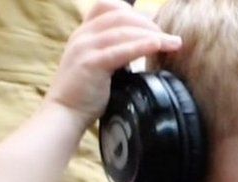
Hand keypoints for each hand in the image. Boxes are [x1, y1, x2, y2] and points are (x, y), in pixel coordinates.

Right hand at [46, 0, 180, 128]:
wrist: (63, 114)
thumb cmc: (84, 95)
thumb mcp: (98, 65)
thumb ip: (114, 52)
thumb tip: (143, 48)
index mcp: (83, 33)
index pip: (109, 7)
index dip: (134, 12)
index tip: (153, 26)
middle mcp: (82, 35)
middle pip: (121, 15)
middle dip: (149, 23)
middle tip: (168, 37)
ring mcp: (85, 48)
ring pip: (125, 31)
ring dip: (154, 35)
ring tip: (174, 43)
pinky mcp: (91, 63)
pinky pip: (122, 50)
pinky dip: (143, 45)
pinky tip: (158, 46)